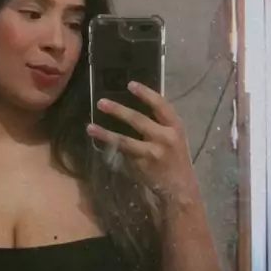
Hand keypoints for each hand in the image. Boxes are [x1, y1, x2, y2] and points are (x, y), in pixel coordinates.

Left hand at [87, 81, 198, 201]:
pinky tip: (98, 142)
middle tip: (101, 102)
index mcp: (175, 126)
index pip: (161, 105)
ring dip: (106, 133)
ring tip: (90, 127)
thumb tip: (133, 105)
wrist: (180, 186)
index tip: (130, 84)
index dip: (145, 93)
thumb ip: (159, 123)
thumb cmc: (175, 157)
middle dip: (118, 110)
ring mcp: (152, 153)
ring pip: (125, 141)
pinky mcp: (142, 165)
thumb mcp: (173, 136)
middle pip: (138, 120)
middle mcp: (165, 137)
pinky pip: (123, 153)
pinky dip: (111, 147)